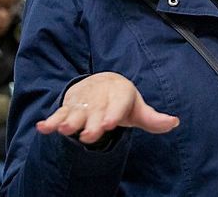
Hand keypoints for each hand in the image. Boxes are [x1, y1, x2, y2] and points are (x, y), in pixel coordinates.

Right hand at [36, 72, 179, 144]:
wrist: (102, 82)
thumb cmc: (122, 100)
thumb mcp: (137, 108)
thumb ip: (153, 118)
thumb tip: (174, 122)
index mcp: (120, 94)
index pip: (117, 105)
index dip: (113, 114)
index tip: (110, 124)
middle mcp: (100, 98)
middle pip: (95, 112)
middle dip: (91, 124)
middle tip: (89, 135)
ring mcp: (83, 103)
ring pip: (76, 113)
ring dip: (69, 121)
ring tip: (64, 130)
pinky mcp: (69, 108)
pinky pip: (59, 115)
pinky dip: (51, 121)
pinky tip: (43, 128)